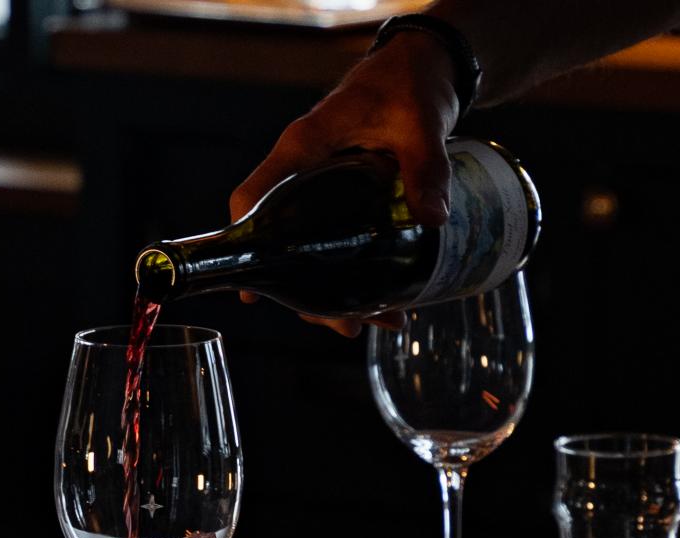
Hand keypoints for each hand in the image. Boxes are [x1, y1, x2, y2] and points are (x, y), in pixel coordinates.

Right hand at [229, 31, 461, 335]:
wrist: (426, 69)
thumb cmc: (408, 84)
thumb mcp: (419, 123)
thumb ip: (426, 167)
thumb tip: (434, 220)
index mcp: (304, 148)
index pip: (255, 197)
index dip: (245, 242)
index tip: (250, 287)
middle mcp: (305, 173)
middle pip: (284, 241)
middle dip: (308, 291)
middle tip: (342, 326)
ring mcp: (325, 190)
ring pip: (313, 251)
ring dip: (337, 293)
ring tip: (369, 326)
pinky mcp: (347, 200)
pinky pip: (340, 244)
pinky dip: (359, 276)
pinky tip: (387, 304)